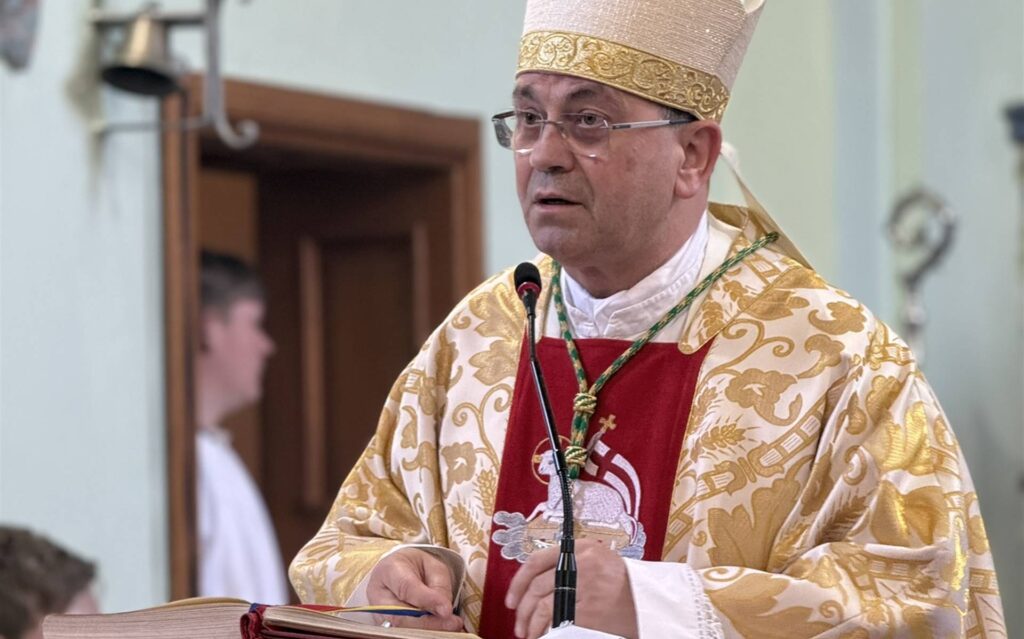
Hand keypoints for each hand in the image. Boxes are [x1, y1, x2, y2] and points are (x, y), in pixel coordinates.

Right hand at [366, 548, 463, 631]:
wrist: (399, 572)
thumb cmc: (416, 567)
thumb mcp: (432, 565)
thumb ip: (438, 585)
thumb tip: (444, 610)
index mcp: (389, 570)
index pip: (406, 587)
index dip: (426, 600)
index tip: (446, 609)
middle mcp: (378, 595)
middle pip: (400, 615)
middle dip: (428, 623)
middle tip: (452, 623)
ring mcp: (378, 614)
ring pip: (401, 628)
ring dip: (427, 630)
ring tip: (450, 627)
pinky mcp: (386, 627)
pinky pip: (403, 633)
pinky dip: (423, 633)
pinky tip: (441, 630)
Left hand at [505, 538, 637, 638]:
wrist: (649, 600)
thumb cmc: (622, 582)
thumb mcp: (596, 559)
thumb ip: (567, 564)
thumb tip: (533, 586)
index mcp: (579, 548)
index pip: (536, 561)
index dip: (518, 582)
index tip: (511, 599)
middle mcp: (580, 564)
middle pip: (536, 587)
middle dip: (522, 610)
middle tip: (518, 624)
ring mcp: (584, 587)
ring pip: (543, 606)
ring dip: (531, 624)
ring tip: (529, 634)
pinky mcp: (589, 610)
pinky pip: (557, 621)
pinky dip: (546, 631)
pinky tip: (544, 636)